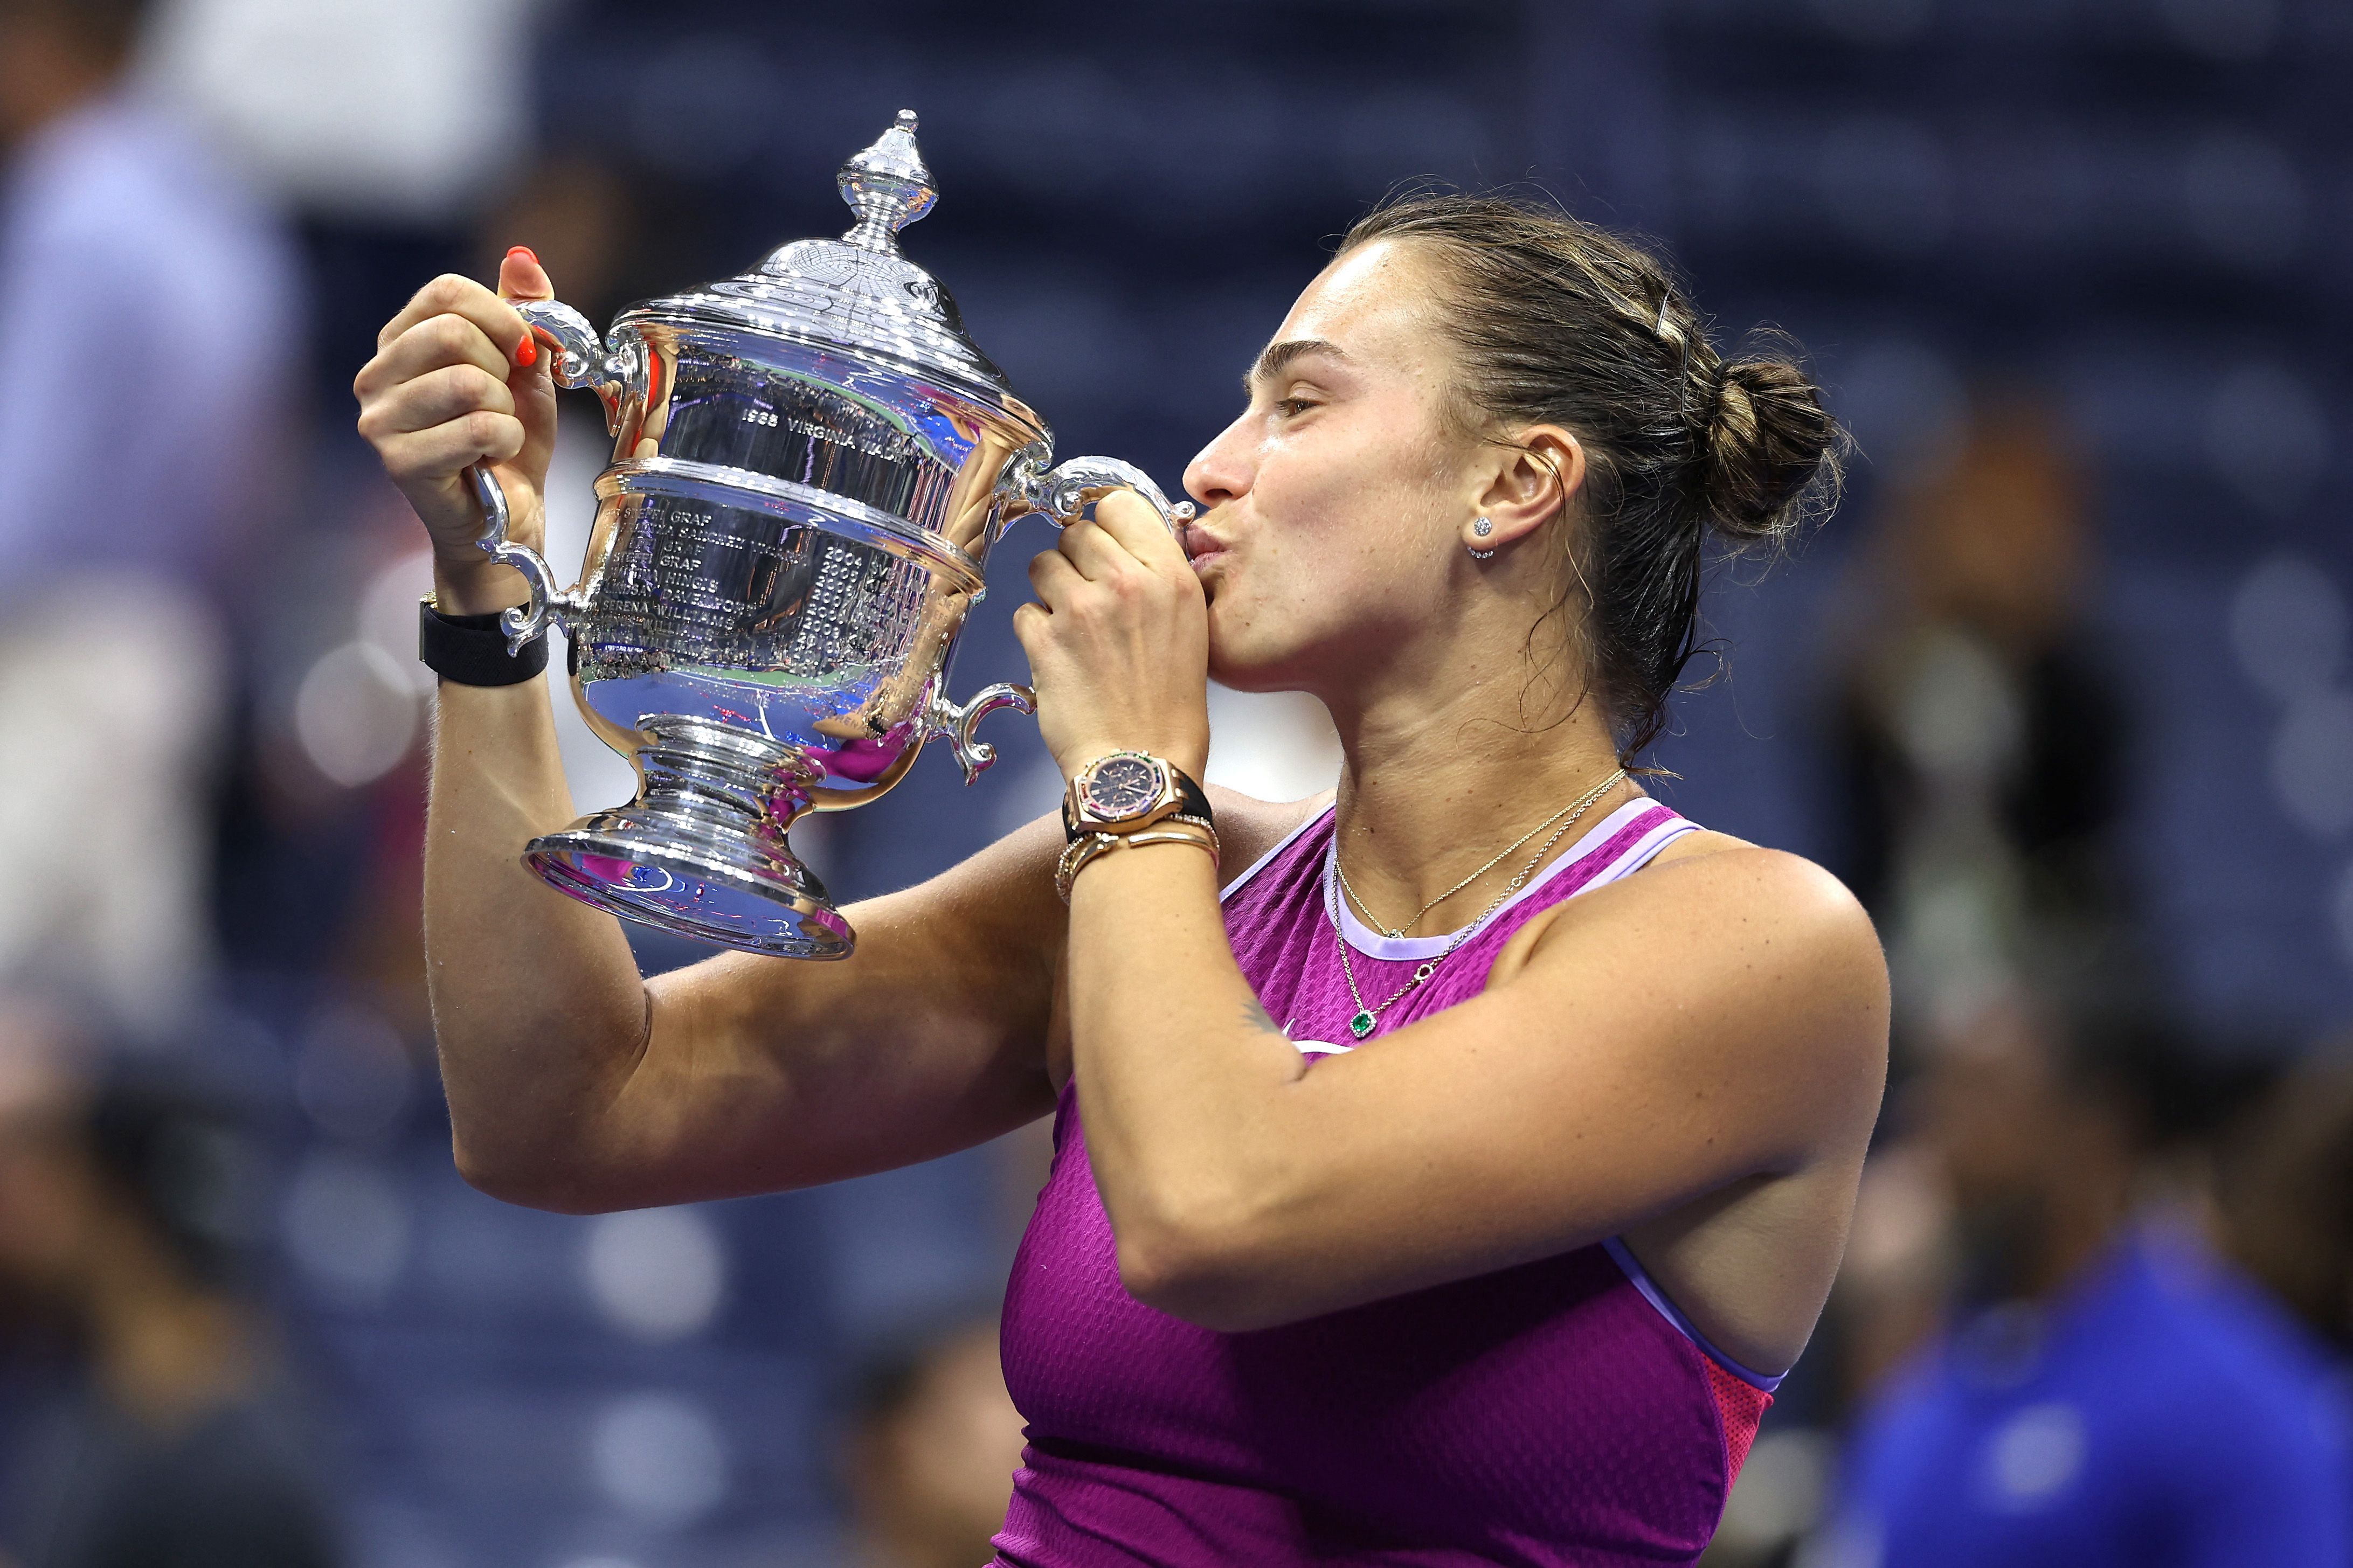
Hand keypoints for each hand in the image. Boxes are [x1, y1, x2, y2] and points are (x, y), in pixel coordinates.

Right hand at [353, 250, 558, 610]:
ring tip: (496, 433)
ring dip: (505, 411)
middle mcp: (376, 375)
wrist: (507, 519)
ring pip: (467, 382)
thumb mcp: (527, 370)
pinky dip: (505, 442)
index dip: (502, 317)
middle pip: (453, 332)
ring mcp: (379, 419)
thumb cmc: (510, 443)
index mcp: (401, 341)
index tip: (523, 352)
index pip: (446, 291)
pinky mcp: (398, 462)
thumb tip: (522, 256)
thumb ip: (525, 312)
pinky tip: (493, 459)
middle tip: (505, 402)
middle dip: (504, 370)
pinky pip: (477, 429)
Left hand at [1012, 489, 1210, 781]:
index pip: (1121, 503)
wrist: (1143, 764)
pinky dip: (1036, 631)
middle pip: (1076, 531)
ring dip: (1051, 592)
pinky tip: (1060, 658)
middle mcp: (1127, 583)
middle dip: (1076, 562)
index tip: (1103, 546)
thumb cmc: (1169, 705)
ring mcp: (1082, 610)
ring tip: (1074, 629)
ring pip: (1042, 564)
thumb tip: (1120, 542)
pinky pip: (1024, 610)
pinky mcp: (1045, 639)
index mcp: (1171, 576)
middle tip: (1089, 599)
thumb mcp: (1189, 626)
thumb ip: (1158, 575)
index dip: (1107, 524)